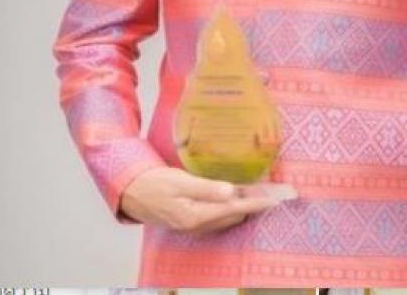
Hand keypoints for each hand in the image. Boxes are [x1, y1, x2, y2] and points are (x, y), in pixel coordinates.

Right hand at [118, 166, 279, 233]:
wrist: (132, 192)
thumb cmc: (155, 184)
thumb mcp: (181, 182)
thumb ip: (207, 189)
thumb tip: (231, 193)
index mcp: (196, 216)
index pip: (234, 209)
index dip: (255, 204)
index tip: (273, 200)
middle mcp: (198, 225)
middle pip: (234, 215)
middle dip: (253, 205)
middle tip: (271, 192)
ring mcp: (195, 225)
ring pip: (227, 217)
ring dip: (243, 206)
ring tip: (259, 194)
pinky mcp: (191, 219)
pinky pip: (218, 216)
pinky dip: (231, 207)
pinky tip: (236, 197)